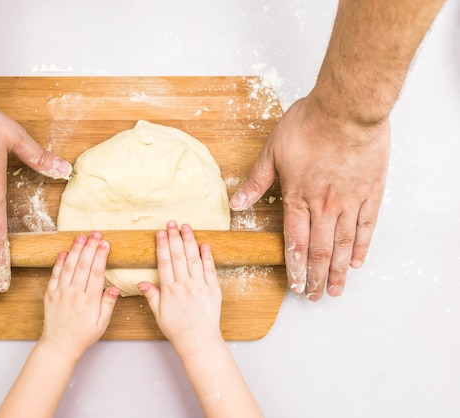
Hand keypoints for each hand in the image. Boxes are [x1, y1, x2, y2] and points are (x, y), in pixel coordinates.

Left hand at [40, 231, 119, 359]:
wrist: (59, 345)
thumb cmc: (83, 335)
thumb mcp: (102, 323)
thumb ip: (108, 304)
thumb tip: (115, 288)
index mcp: (89, 300)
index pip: (97, 273)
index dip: (101, 256)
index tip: (105, 244)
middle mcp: (74, 294)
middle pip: (83, 265)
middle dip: (90, 247)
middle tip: (96, 234)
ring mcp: (61, 293)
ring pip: (69, 266)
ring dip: (76, 250)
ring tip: (81, 237)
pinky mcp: (50, 294)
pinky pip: (55, 275)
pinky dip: (59, 262)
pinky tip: (63, 251)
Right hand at [139, 221, 222, 355]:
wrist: (198, 341)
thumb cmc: (177, 329)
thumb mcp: (158, 313)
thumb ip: (151, 295)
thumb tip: (141, 282)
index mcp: (169, 290)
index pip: (165, 262)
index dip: (162, 246)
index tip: (161, 233)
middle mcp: (184, 285)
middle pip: (178, 256)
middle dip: (174, 237)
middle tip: (172, 223)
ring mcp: (199, 286)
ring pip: (193, 259)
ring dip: (189, 241)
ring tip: (186, 227)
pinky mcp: (213, 289)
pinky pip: (210, 270)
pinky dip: (207, 256)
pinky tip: (204, 244)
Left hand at [229, 96, 389, 300]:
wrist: (347, 109)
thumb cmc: (309, 125)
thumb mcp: (273, 151)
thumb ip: (256, 181)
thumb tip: (237, 203)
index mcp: (298, 198)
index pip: (294, 243)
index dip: (294, 268)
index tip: (294, 286)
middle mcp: (325, 207)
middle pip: (318, 251)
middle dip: (314, 277)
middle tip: (313, 297)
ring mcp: (350, 202)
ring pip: (343, 246)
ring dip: (337, 271)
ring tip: (334, 290)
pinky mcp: (371, 193)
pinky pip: (366, 227)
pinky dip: (361, 247)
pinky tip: (357, 262)